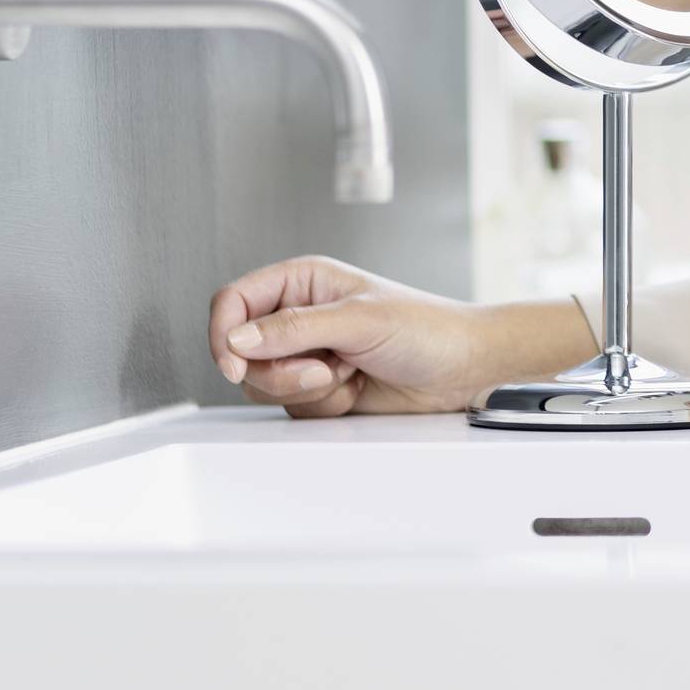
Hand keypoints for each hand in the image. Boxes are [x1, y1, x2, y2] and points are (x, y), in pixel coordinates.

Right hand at [206, 256, 585, 417]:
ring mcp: (307, 354)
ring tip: (347, 373)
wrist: (465, 367)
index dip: (224, 334)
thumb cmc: (428, 327)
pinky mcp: (319, 388)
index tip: (236, 366)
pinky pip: (292, 407)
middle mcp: (298, 316)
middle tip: (324, 369)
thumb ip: (295, 328)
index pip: (234, 301)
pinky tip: (355, 388)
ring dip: (305, 389)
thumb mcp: (359, 320)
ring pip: (264, 385)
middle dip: (279, 371)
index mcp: (303, 281)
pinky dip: (322, 405)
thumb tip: (238, 338)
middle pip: (242, 352)